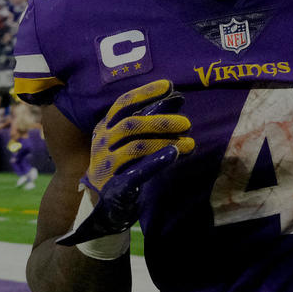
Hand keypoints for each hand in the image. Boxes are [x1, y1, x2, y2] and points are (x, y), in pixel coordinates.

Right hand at [57, 79, 193, 246]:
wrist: (103, 205)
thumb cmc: (120, 166)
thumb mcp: (127, 142)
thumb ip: (147, 122)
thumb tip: (176, 98)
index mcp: (104, 127)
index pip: (122, 104)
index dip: (145, 93)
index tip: (168, 86)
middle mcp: (102, 143)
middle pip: (131, 124)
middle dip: (160, 121)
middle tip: (186, 122)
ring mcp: (106, 164)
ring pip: (136, 146)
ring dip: (165, 142)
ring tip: (190, 143)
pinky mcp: (116, 185)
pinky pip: (137, 171)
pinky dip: (157, 161)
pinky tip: (174, 154)